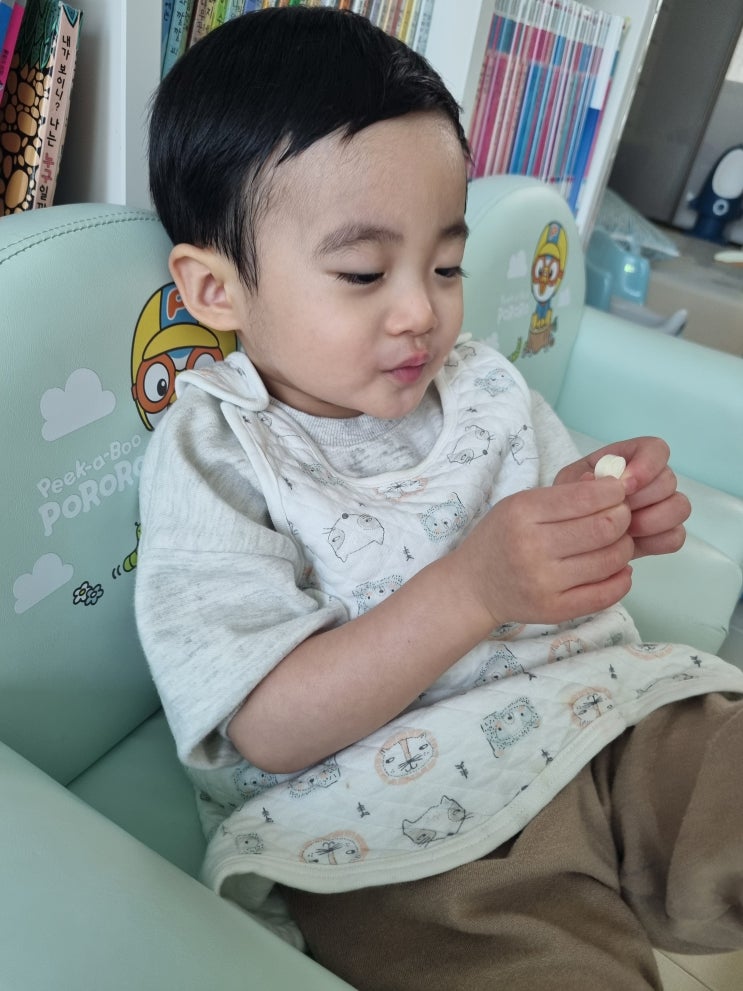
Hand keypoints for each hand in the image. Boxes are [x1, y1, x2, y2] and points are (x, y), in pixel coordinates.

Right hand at [454, 478, 633, 626]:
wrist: (474, 586)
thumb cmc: (501, 538)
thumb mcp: (519, 504)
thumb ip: (563, 493)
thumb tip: (611, 483)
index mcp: (522, 514)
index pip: (585, 498)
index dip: (613, 492)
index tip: (617, 492)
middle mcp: (532, 548)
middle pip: (604, 528)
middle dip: (623, 518)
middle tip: (621, 516)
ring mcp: (544, 582)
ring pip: (610, 560)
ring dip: (624, 547)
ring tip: (617, 542)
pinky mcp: (555, 610)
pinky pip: (606, 594)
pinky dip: (622, 579)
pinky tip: (618, 568)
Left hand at [555, 437, 690, 558]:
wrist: (572, 535)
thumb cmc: (570, 502)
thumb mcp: (565, 488)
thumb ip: (577, 481)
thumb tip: (593, 478)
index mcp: (628, 458)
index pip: (655, 449)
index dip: (647, 465)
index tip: (625, 486)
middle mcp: (651, 479)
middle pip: (668, 480)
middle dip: (642, 500)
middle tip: (616, 513)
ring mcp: (661, 506)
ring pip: (679, 507)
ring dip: (651, 521)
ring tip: (623, 530)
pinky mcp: (665, 533)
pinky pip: (676, 536)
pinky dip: (655, 541)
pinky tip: (632, 543)